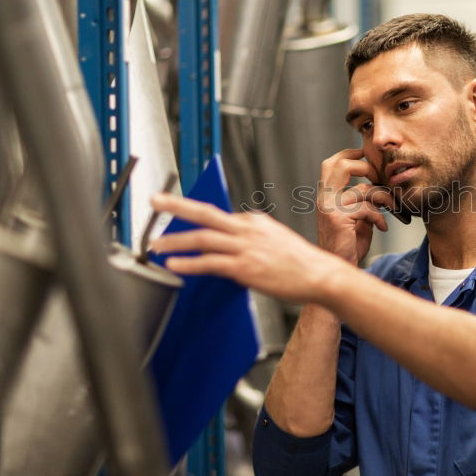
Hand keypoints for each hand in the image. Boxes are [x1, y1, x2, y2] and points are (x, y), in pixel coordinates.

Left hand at [149, 194, 346, 303]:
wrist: (320, 275)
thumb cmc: (300, 264)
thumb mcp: (275, 241)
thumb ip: (251, 240)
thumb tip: (228, 246)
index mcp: (254, 221)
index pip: (217, 216)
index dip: (193, 216)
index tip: (175, 215)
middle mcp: (247, 229)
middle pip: (205, 213)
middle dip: (177, 206)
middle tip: (155, 200)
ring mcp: (245, 247)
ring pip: (202, 238)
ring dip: (175, 240)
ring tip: (156, 245)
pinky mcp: (245, 267)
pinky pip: (210, 263)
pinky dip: (189, 263)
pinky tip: (174, 265)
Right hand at [317, 148, 396, 263]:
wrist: (340, 266)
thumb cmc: (349, 243)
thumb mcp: (356, 216)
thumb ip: (362, 199)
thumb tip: (379, 184)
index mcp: (326, 194)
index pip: (332, 163)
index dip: (351, 155)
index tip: (371, 161)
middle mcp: (324, 198)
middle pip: (340, 164)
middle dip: (365, 166)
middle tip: (378, 177)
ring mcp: (329, 207)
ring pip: (363, 189)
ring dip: (384, 197)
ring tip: (392, 207)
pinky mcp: (338, 218)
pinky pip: (367, 208)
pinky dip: (379, 217)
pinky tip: (382, 227)